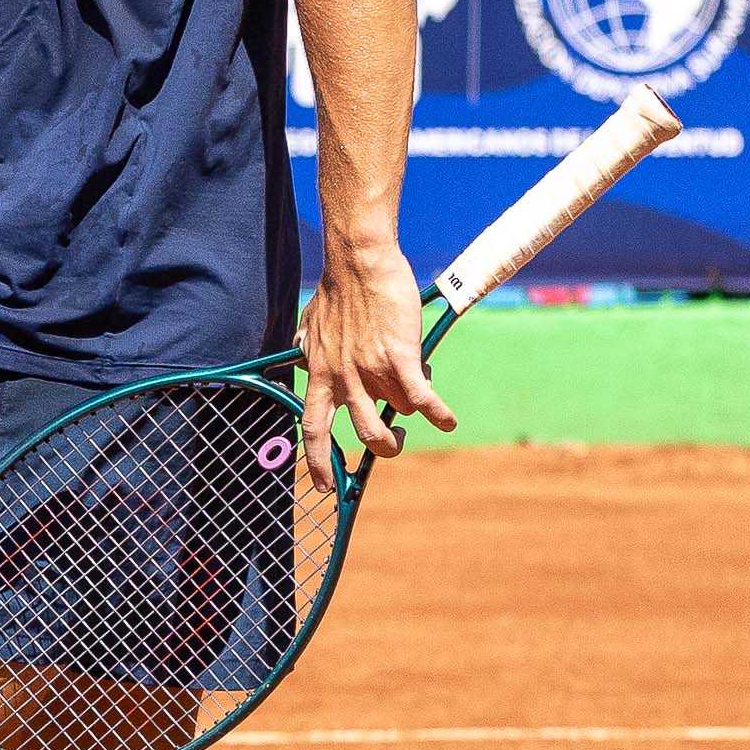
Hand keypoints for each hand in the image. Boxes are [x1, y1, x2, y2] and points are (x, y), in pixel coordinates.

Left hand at [296, 236, 455, 489]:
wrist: (359, 263)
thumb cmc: (336, 290)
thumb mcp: (310, 326)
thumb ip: (309, 348)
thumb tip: (303, 358)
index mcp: (319, 374)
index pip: (313, 428)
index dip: (318, 461)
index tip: (324, 485)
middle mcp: (343, 379)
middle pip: (362, 433)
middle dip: (382, 446)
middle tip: (392, 444)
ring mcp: (371, 370)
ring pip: (396, 413)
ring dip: (409, 417)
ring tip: (418, 414)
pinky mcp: (399, 357)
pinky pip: (422, 397)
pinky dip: (438, 413)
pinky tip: (447, 420)